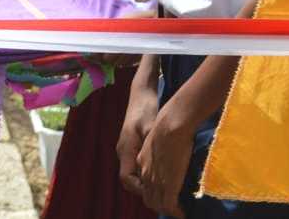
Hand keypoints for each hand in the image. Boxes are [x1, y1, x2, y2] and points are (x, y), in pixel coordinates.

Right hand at [118, 71, 159, 193]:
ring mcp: (127, 148)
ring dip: (146, 182)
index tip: (156, 193)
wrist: (140, 94)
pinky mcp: (133, 144)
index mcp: (126, 149)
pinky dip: (147, 172)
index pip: (126, 178)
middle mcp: (124, 151)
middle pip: (129, 179)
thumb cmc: (145, 110)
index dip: (139, 189)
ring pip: (134, 172)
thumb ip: (152, 146)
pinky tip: (161, 171)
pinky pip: (137, 165)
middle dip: (144, 189)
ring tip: (164, 187)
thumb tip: (160, 164)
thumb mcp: (152, 128)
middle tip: (163, 195)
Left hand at [136, 109, 193, 217]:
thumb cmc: (169, 126)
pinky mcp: (167, 184)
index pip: (144, 185)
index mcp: (142, 161)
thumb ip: (161, 148)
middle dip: (160, 205)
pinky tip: (183, 214)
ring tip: (179, 213)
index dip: (155, 193)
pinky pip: (169, 205)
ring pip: (157, 204)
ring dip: (168, 210)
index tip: (167, 197)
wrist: (170, 126)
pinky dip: (176, 212)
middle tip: (174, 208)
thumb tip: (173, 148)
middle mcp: (145, 173)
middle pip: (149, 198)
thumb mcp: (159, 138)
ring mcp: (155, 179)